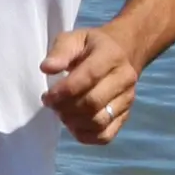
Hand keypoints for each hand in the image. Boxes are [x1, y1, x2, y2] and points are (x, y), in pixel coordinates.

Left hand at [41, 27, 139, 145]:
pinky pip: (104, 136)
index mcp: (112, 56)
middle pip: (93, 103)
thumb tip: (47, 68)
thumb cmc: (90, 48)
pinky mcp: (124, 117)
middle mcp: (125, 79)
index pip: (89, 77)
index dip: (64, 91)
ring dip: (73, 122)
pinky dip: (84, 135)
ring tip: (62, 112)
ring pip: (99, 122)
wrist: (120, 54)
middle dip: (66, 108)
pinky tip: (73, 124)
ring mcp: (127, 100)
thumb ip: (60, 51)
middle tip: (52, 105)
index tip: (48, 96)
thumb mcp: (74, 39)